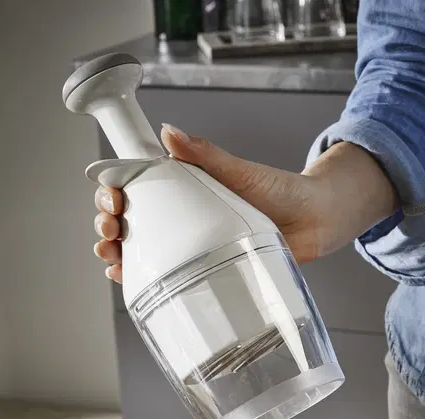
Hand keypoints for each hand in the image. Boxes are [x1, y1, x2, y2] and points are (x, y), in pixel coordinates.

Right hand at [93, 124, 395, 282]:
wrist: (316, 222)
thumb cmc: (282, 192)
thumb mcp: (241, 171)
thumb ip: (207, 155)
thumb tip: (171, 133)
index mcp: (184, 187)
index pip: (134, 186)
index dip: (114, 191)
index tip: (111, 194)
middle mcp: (183, 216)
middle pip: (130, 220)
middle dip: (108, 224)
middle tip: (110, 227)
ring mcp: (193, 244)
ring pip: (142, 249)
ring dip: (118, 252)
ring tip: (112, 255)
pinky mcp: (207, 268)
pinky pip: (169, 275)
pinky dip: (143, 277)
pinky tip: (128, 278)